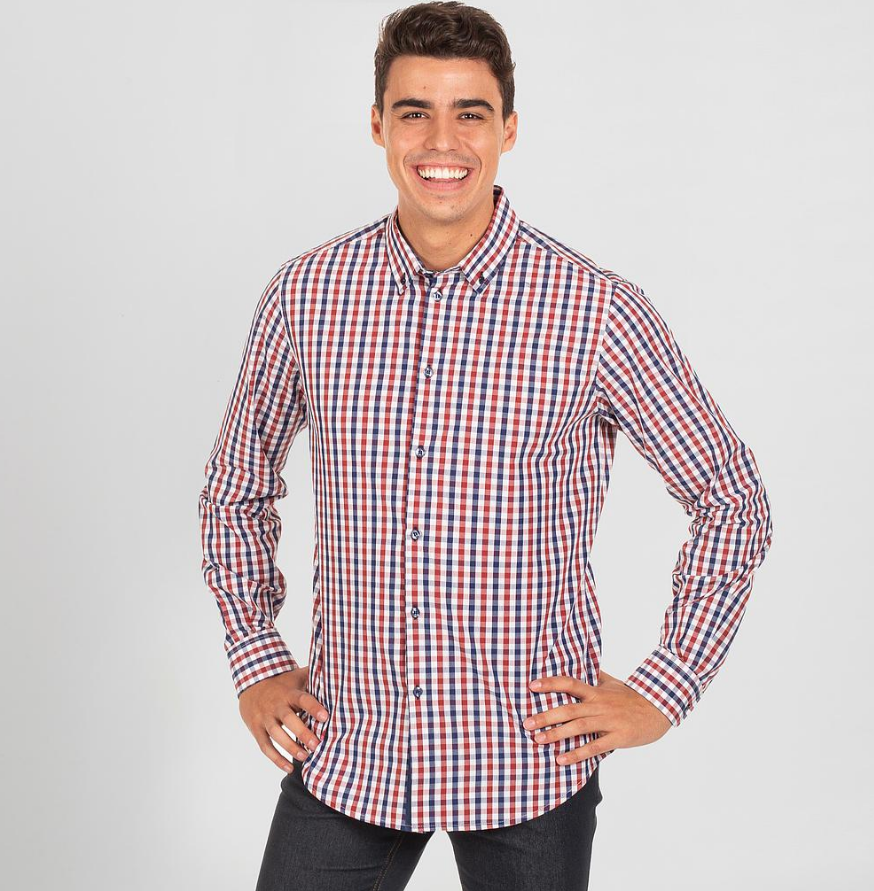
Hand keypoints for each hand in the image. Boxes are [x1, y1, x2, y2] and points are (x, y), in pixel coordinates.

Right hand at [239, 666, 329, 772]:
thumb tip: (337, 673)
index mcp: (289, 693)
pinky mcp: (257, 730)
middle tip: (317, 745)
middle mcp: (276, 706)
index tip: (325, 717)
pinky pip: (265, 746)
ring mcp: (265, 718)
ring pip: (276, 734)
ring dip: (290, 747)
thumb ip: (313, 677)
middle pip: (289, 719)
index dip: (313, 707)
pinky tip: (289, 768)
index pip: (302, 699)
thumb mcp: (296, 677)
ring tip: (305, 757)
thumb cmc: (282, 683)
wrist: (251, 685)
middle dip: (302, 733)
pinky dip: (276, 759)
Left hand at [523, 669, 672, 763]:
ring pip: (578, 727)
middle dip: (546, 716)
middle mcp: (599, 704)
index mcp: (596, 691)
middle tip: (526, 723)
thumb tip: (582, 664)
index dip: (550, 683)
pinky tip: (561, 759)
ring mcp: (609, 721)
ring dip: (556, 734)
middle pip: (568, 708)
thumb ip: (595, 676)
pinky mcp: (618, 737)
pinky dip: (577, 754)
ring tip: (538, 740)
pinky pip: (594, 747)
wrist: (660, 708)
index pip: (569, 683)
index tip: (531, 686)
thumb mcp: (612, 682)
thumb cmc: (632, 695)